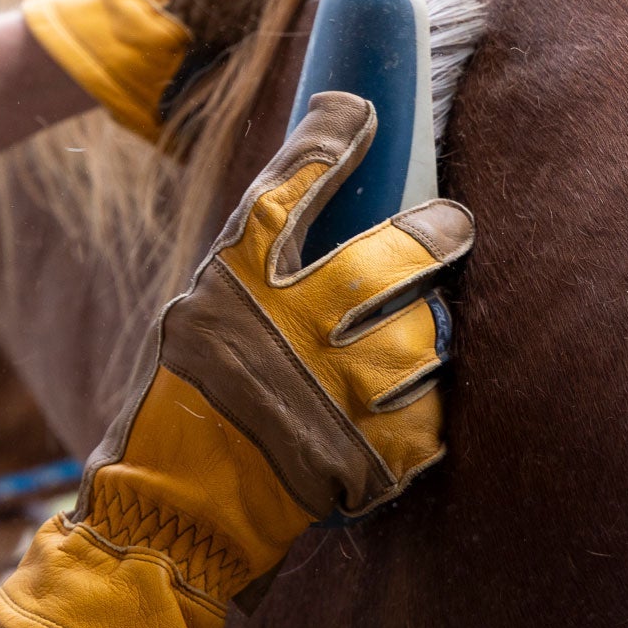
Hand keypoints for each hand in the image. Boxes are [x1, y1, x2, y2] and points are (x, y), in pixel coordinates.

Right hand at [0, 91, 473, 627]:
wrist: (171, 515)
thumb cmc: (180, 409)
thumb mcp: (195, 321)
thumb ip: (251, 274)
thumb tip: (323, 198)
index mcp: (230, 289)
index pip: (291, 188)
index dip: (333, 139)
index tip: (362, 112)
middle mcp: (285, 333)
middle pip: (389, 258)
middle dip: (436, 232)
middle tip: (455, 222)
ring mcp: (331, 398)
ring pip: (422, 340)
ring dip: (433, 332)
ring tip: (429, 327)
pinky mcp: (365, 458)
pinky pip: (427, 417)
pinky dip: (423, 410)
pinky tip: (406, 405)